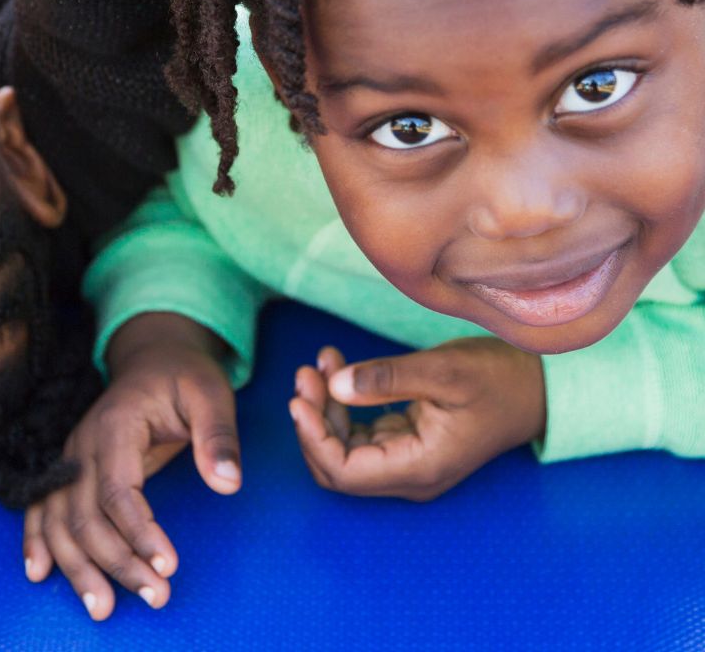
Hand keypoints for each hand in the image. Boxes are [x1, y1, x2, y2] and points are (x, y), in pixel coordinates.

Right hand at [23, 314, 240, 620]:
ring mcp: (71, 456)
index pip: (118, 490)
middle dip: (117, 562)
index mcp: (116, 425)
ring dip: (78, 567)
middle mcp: (83, 444)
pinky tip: (40, 573)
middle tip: (156, 597)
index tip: (168, 567)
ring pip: (60, 520)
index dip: (139, 532)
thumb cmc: (185, 376)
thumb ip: (218, 436)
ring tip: (104, 609)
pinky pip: (43, 506)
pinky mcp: (70, 467)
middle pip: (85, 515)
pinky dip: (37, 540)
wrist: (154, 356)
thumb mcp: (211, 394)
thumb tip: (228, 484)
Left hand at [289, 338, 544, 500]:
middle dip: (314, 421)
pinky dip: (342, 401)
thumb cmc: (497, 378)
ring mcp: (407, 458)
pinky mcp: (406, 439)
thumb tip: (335, 386)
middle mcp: (409, 473)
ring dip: (324, 407)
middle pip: (338, 464)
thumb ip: (388, 379)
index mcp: (420, 467)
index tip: (299, 398)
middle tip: (305, 374)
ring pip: (345, 446)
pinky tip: (335, 365)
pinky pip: (360, 429)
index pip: (345, 472)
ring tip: (319, 362)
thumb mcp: (443, 371)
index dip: (313, 438)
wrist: (536, 384)